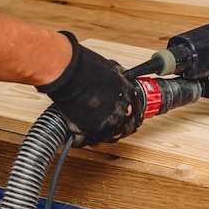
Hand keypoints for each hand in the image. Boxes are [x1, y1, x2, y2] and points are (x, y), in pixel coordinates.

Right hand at [36, 31, 143, 146]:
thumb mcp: (112, 70)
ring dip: (102, 134)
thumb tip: (119, 79)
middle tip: (108, 126)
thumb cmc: (87, 67)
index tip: (125, 118)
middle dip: (118, 127)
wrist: (70, 72)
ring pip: (110, 137)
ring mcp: (109, 123)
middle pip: (127, 128)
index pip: (137, 113)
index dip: (130, 117)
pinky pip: (89, 140)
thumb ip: (119, 81)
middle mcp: (123, 111)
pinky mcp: (92, 131)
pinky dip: (82, 137)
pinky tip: (79, 132)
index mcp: (130, 96)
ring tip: (92, 129)